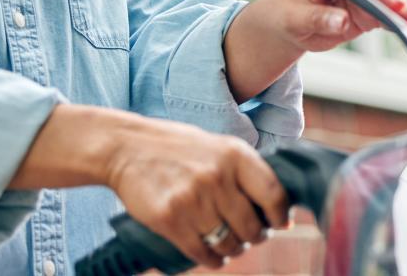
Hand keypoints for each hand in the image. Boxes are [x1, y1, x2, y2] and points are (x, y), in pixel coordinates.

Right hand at [9, 105, 291, 269]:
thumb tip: (276, 205)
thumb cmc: (177, 147)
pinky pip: (201, 252)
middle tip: (250, 237)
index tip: (279, 224)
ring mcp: (193, 200)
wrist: (127, 148)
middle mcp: (217, 177)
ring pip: (228, 243)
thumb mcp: (218, 146)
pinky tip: (214, 256)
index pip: (273, 194)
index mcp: (235, 155)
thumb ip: (244, 170)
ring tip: (231, 246)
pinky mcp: (170, 219)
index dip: (280, 215)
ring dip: (233, 250)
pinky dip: (212, 259)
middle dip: (255, 237)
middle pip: (252, 226)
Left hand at [241, 0, 406, 53]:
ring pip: (386, 3)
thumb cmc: (285, 16)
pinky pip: (391, 19)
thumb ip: (316, 19)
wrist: (288, 25)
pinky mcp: (370, 10)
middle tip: (404, 12)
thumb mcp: (293, 20)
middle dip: (387, 1)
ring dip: (406, 17)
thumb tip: (342, 21)